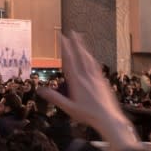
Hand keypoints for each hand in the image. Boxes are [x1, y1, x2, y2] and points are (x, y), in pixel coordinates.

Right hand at [37, 32, 139, 150]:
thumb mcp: (68, 108)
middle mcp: (87, 77)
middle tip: (72, 32)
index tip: (62, 38)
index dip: (66, 48)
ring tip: (81, 40)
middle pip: (81, 56)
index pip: (70, 61)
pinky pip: (96, 66)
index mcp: (77, 82)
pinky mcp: (103, 81)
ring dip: (84, 48)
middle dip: (76, 43)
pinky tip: (92, 58)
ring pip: (89, 59)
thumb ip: (55, 98)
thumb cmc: (88, 115)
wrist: (109, 118)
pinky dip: (92, 59)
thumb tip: (40, 90)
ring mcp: (96, 78)